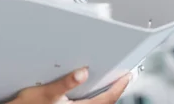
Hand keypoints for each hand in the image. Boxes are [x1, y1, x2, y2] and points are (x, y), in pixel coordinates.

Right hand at [7, 67, 131, 103]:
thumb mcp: (46, 93)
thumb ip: (65, 83)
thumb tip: (83, 72)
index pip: (107, 99)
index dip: (119, 87)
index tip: (127, 76)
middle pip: (103, 103)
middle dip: (113, 91)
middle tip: (122, 78)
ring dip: (103, 95)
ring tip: (108, 82)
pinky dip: (92, 97)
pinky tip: (87, 89)